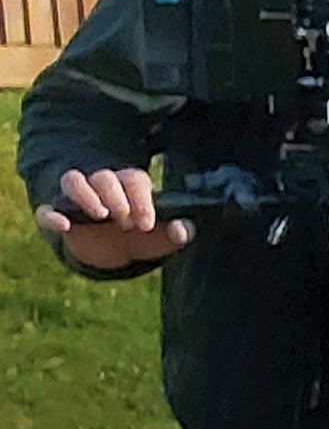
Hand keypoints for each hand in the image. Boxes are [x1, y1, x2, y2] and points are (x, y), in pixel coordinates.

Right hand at [32, 168, 188, 273]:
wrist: (116, 252)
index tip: (145, 224)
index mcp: (130, 185)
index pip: (133, 179)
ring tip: (101, 216)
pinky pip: (46, 210)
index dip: (140, 200)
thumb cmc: (142, 236)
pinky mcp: (58, 216)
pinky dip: (51, 216)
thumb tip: (181, 229)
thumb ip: (178, 233)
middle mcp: (103, 186)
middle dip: (116, 198)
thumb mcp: (162, 238)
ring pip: (73, 180)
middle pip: (104, 176)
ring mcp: (77, 199)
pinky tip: (64, 226)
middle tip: (125, 222)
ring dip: (85, 196)